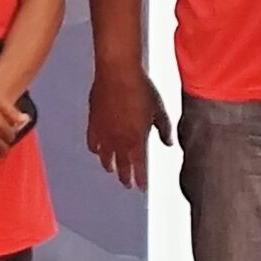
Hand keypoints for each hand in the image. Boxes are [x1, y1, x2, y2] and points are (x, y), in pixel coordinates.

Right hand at [88, 60, 171, 188]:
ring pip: (105, 156)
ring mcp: (104, 132)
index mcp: (137, 139)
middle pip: (121, 165)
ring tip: (111, 169)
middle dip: (125, 177)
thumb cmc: (140, 88)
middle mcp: (119, 140)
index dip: (140, 179)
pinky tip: (97, 150)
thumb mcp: (159, 109)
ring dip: (109, 164)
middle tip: (126, 184)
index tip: (141, 187)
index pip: (139, 167)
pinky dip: (96, 149)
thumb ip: (163, 129)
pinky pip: (92, 142)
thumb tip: (168, 142)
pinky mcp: (93, 122)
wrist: (117, 72)